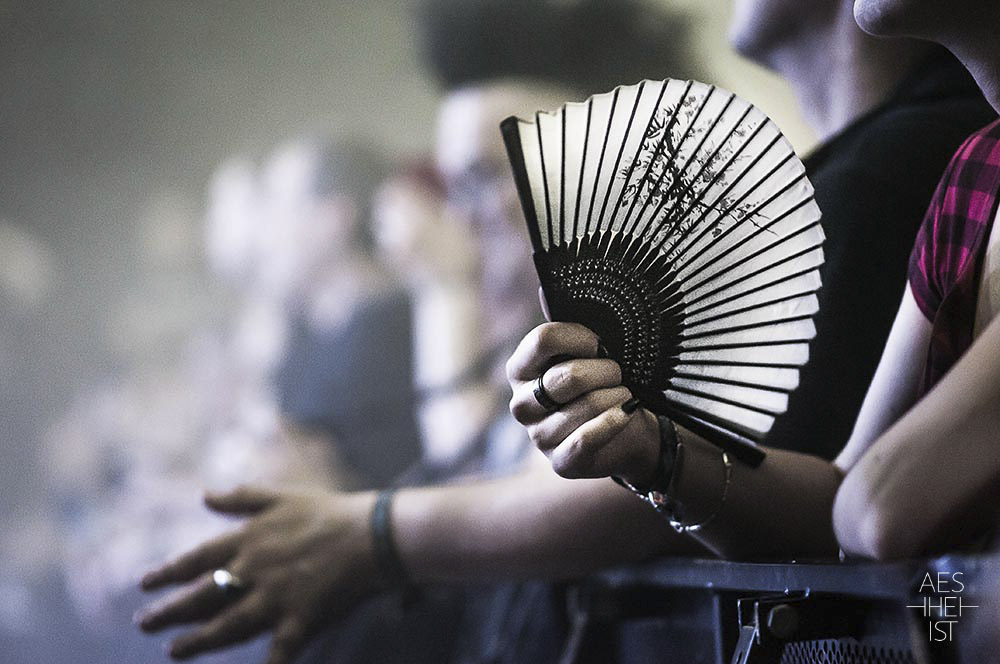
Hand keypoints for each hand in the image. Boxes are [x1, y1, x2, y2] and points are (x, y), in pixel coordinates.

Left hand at [136, 486, 378, 662]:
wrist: (370, 535)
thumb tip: (203, 495)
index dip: (167, 573)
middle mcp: (252, 572)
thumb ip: (241, 497)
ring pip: (225, 627)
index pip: (195, 559)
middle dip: (168, 612)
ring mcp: (273, 600)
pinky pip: (275, 653)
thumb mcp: (281, 496)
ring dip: (197, 642)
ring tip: (172, 652)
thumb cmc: (328, 512)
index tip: (144, 584)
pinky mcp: (298, 622)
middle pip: (201, 597)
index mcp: (247, 540)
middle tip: (144, 624)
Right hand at [506, 322, 659, 483]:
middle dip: (605, 371)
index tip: (600, 344)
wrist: (627, 427)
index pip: (542, 340)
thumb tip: (545, 289)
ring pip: (584, 407)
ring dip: (615, 396)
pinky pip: (586, 439)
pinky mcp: (560, 462)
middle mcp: (522, 404)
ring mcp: (538, 436)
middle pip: (567, 376)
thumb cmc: (602, 382)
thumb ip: (567, 326)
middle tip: (617, 373)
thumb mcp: (587, 352)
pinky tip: (626, 413)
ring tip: (624, 395)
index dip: (579, 337)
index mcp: (521, 370)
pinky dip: (613, 422)